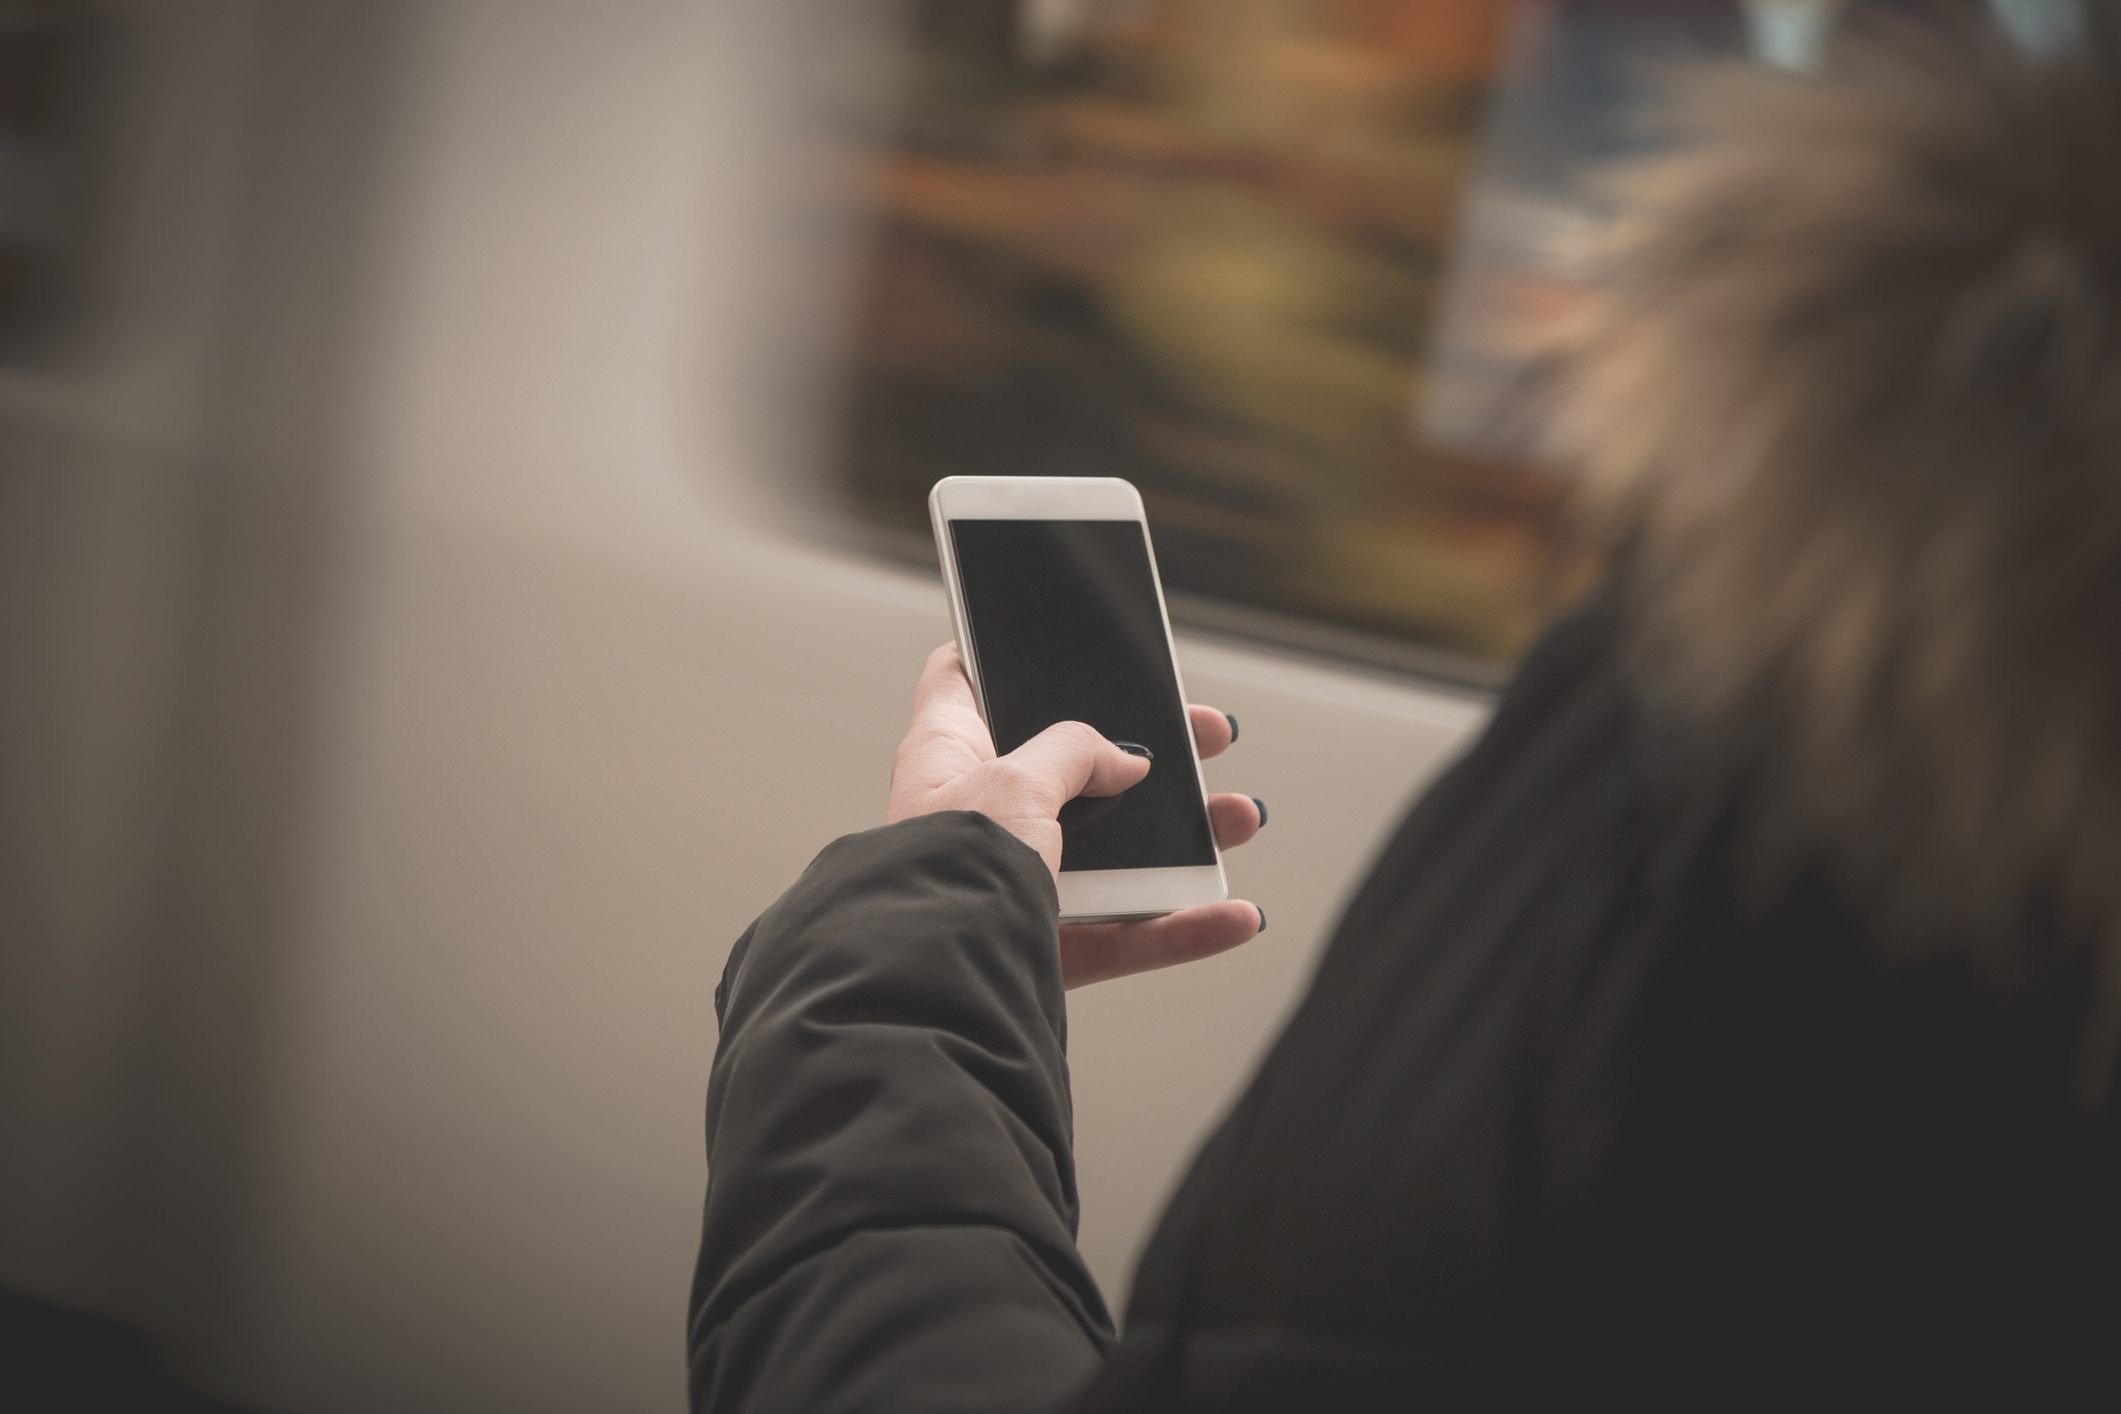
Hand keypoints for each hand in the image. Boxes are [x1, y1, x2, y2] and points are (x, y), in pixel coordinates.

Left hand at [888, 644, 1267, 987]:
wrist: (934, 987)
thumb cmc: (947, 871)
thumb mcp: (1014, 779)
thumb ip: (1075, 752)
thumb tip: (1125, 761)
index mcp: (947, 756)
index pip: (963, 683)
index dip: (1005, 656)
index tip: (1064, 644)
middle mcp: (976, 817)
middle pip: (1073, 769)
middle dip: (1150, 753)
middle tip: (1205, 735)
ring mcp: (1013, 884)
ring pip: (1113, 855)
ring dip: (1186, 840)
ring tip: (1239, 818)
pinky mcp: (1042, 948)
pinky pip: (1125, 934)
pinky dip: (1182, 926)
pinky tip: (1234, 916)